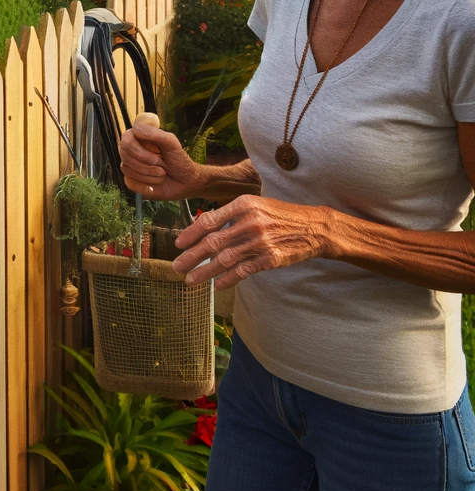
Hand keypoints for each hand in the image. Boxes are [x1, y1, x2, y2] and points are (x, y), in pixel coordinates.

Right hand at [119, 122, 203, 199]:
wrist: (185, 180)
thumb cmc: (178, 159)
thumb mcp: (171, 142)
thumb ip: (154, 133)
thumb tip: (136, 130)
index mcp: (139, 137)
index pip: (126, 139)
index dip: (138, 149)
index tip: (156, 154)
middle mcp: (131, 150)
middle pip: (124, 154)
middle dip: (146, 163)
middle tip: (162, 165)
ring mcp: (130, 165)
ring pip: (127, 169)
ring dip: (149, 174)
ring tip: (162, 173)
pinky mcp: (131, 180)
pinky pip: (130, 182)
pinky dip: (146, 184)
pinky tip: (156, 181)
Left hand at [171, 196, 332, 290]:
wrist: (313, 227)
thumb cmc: (279, 215)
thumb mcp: (255, 205)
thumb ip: (230, 215)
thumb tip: (202, 226)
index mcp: (243, 205)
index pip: (209, 220)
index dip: (191, 233)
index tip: (178, 244)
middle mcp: (250, 222)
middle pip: (213, 242)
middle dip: (191, 256)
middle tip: (177, 266)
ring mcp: (260, 242)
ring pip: (225, 259)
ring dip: (205, 272)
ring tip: (190, 280)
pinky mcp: (270, 259)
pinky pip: (243, 271)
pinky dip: (227, 279)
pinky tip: (216, 285)